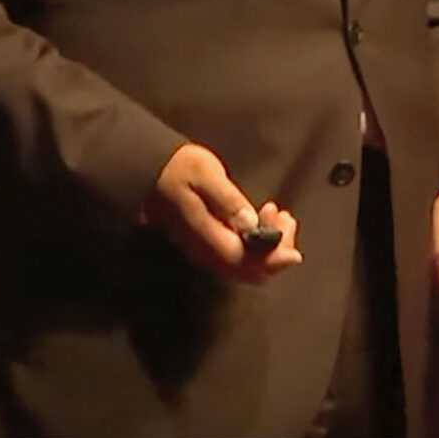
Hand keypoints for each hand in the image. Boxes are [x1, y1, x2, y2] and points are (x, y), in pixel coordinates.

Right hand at [141, 142, 301, 283]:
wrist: (149, 169)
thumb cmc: (179, 167)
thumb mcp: (205, 174)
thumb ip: (228, 200)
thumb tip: (252, 225)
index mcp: (208, 237)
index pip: (247, 262)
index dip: (274, 254)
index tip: (289, 229)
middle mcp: (208, 253)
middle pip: (251, 270)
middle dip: (277, 250)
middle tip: (285, 217)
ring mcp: (206, 251)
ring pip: (246, 266)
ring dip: (268, 246)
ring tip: (277, 214)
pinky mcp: (207, 244)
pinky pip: (238, 256)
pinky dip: (257, 244)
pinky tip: (260, 218)